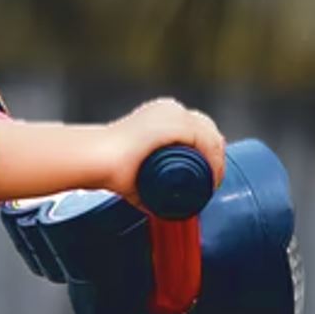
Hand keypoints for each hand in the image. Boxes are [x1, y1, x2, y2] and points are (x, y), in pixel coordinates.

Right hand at [101, 98, 225, 205]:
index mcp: (163, 113)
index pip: (198, 129)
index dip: (210, 152)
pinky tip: (213, 175)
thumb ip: (145, 185)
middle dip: (215, 156)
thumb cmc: (109, 165)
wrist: (98, 158)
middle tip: (211, 182)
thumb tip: (155, 204)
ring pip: (210, 137)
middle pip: (208, 131)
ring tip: (212, 183)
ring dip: (217, 161)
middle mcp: (171, 109)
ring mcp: (174, 114)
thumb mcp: (136, 171)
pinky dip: (214, 160)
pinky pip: (206, 141)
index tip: (209, 176)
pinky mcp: (175, 124)